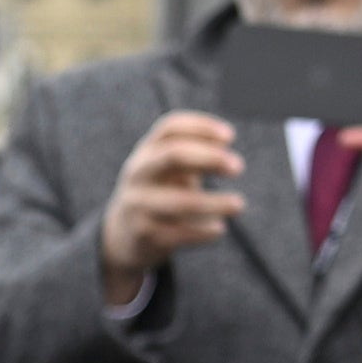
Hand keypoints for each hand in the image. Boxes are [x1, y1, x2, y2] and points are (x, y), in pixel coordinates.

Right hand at [100, 108, 243, 292]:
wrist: (122, 234)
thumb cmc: (159, 191)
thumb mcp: (169, 168)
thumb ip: (195, 153)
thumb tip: (226, 150)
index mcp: (146, 152)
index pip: (171, 128)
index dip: (201, 127)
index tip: (230, 137)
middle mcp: (138, 174)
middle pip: (173, 155)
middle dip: (210, 157)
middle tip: (238, 167)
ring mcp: (138, 205)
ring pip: (181, 202)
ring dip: (214, 203)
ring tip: (239, 205)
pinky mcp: (143, 235)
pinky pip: (179, 233)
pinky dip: (203, 231)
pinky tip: (219, 230)